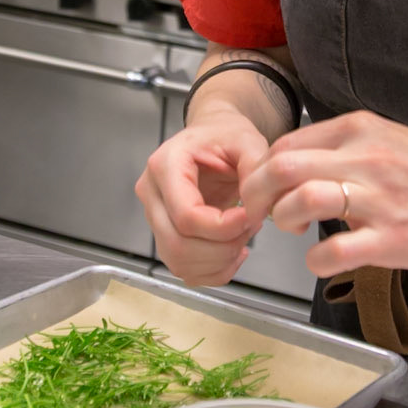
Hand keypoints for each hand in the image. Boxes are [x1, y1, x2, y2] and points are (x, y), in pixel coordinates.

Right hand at [136, 104, 271, 286]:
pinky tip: (234, 252)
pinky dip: (213, 271)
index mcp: (165, 165)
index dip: (222, 228)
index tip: (251, 218)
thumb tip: (255, 209)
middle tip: (251, 228)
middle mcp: (151, 192)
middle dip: (222, 248)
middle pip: (178, 244)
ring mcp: (154, 216)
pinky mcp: (164, 234)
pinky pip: (184, 270)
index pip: (186, 216)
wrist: (213, 137)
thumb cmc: (226, 136)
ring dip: (218, 261)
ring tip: (244, 237)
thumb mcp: (248, 140)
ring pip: (179, 262)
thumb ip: (256, 169)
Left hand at [238, 110, 407, 279]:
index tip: (264, 192)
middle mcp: (364, 159)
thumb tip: (297, 168)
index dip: (261, 172)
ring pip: (302, 200)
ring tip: (296, 231)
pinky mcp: (392, 239)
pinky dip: (316, 261)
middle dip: (256, 195)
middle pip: (281, 167)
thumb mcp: (387, 138)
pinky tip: (326, 261)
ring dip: (284, 221)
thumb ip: (343, 148)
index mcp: (358, 131)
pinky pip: (334, 251)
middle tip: (259, 214)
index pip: (284, 145)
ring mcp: (378, 200)